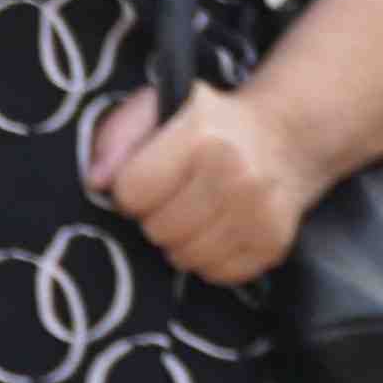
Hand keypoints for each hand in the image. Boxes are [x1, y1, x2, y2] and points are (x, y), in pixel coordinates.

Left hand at [83, 82, 321, 286]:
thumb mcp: (158, 108)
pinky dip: (210, 258)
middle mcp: (235, 173)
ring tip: (194, 213)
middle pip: (158, 229)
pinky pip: (218, 274)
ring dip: (180, 241)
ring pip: (186, 258)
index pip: (132, 191)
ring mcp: (259, 211)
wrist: (285, 136)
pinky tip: (218, 229)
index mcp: (200, 134)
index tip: (146, 179)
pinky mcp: (273, 242)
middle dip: (155, 216)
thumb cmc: (209, 123)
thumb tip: (97, 182)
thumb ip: (118, 136)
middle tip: (173, 197)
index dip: (130, 190)